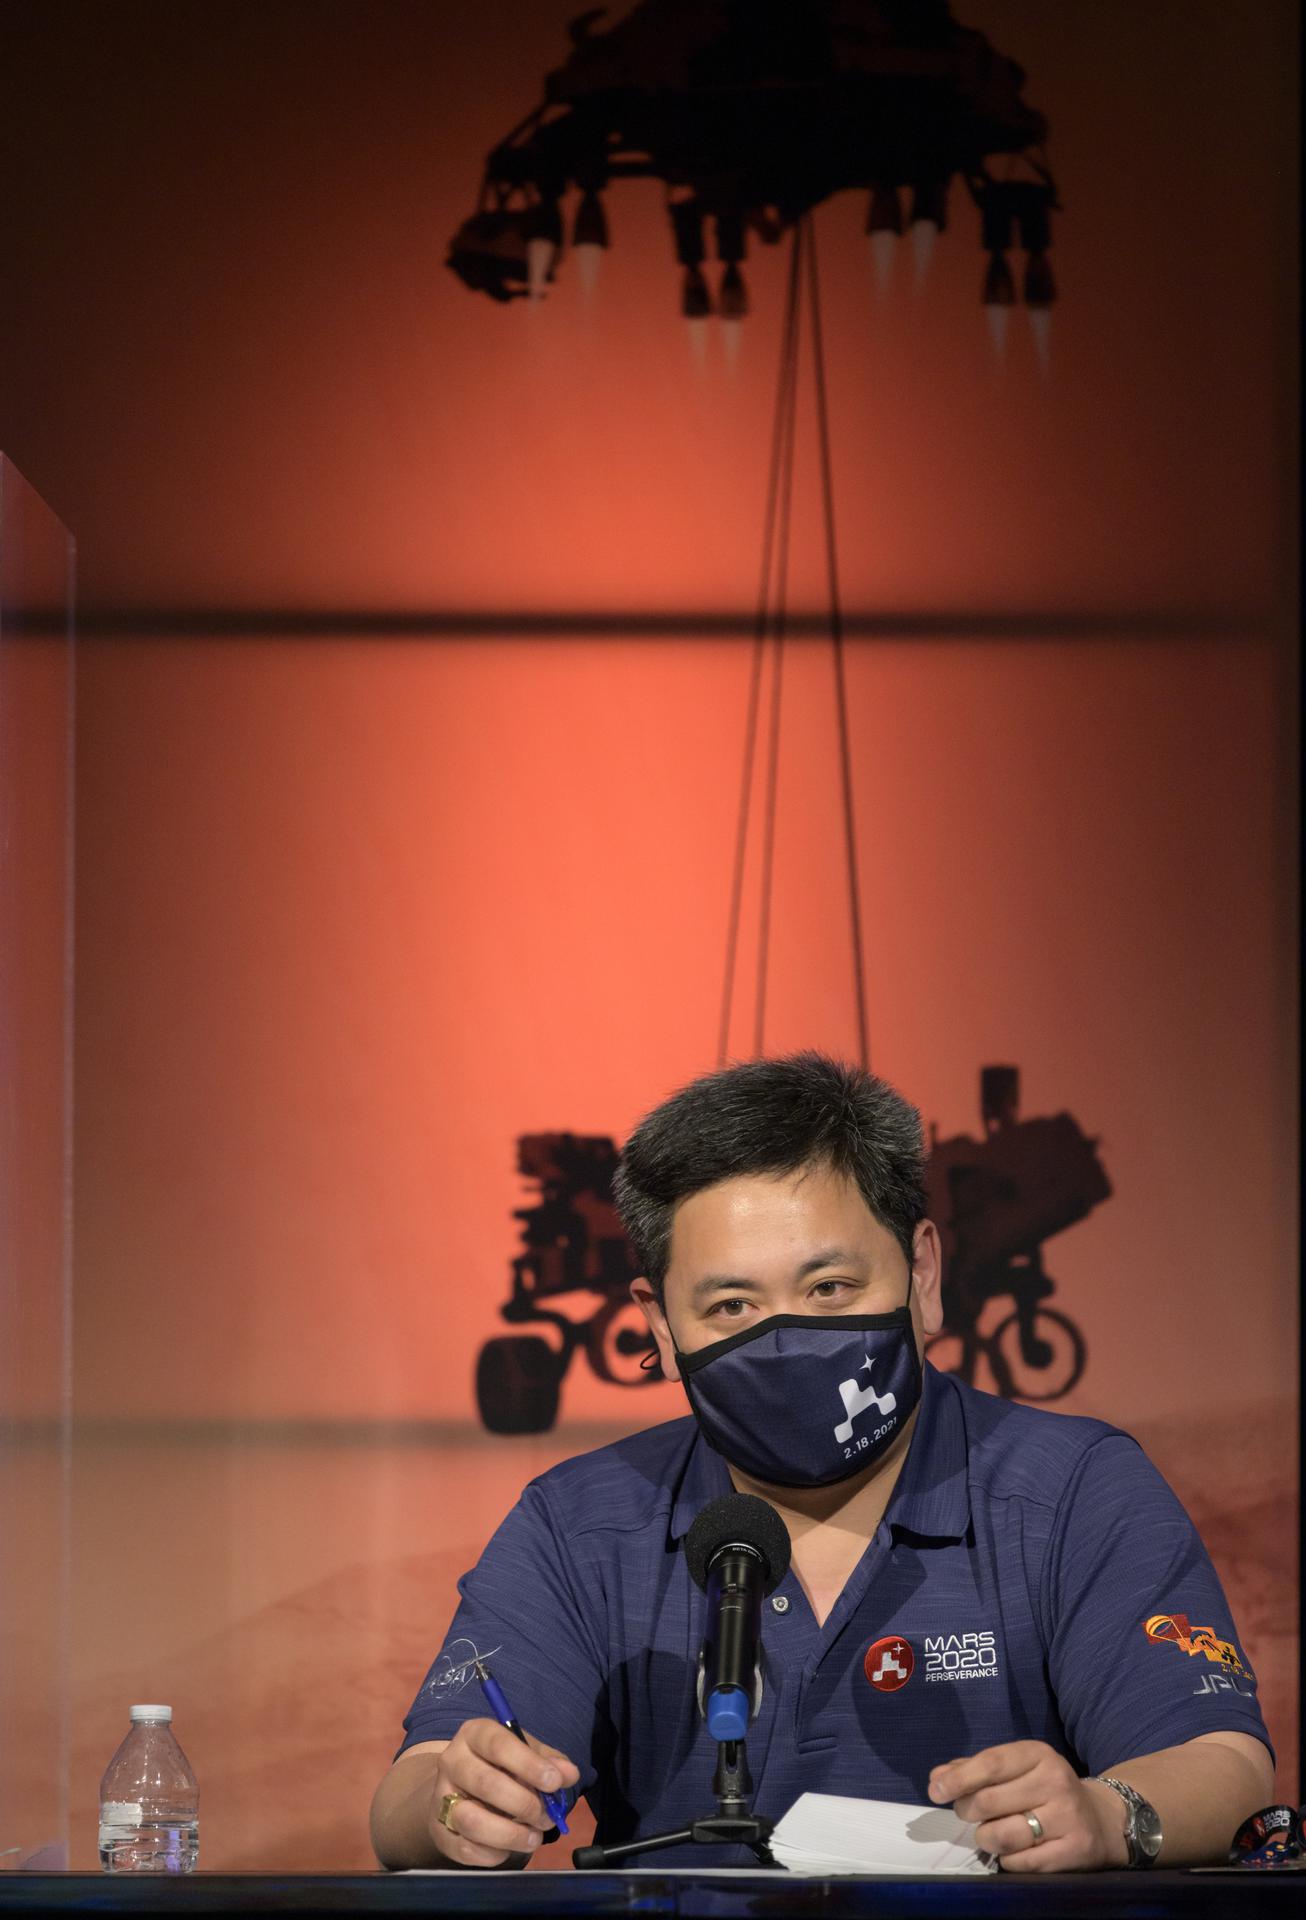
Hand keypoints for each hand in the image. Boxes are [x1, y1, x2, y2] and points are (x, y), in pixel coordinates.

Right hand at [427, 1718, 579, 1867]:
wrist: (458, 1788)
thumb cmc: (499, 1766)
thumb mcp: (524, 1753)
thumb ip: (549, 1761)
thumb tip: (569, 1774)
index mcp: (474, 1734)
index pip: (498, 1744)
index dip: (528, 1764)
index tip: (554, 1782)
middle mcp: (451, 1762)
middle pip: (485, 1783)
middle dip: (523, 1804)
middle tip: (547, 1817)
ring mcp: (441, 1798)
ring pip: (472, 1820)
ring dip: (510, 1834)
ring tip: (533, 1838)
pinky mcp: (440, 1832)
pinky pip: (466, 1849)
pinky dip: (494, 1854)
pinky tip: (510, 1848)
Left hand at [928, 1741, 1127, 1871]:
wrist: (1100, 1821)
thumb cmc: (1045, 1790)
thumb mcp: (1016, 1769)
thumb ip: (974, 1770)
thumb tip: (936, 1779)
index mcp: (1039, 1755)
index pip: (991, 1764)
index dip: (958, 1779)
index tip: (935, 1791)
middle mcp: (1056, 1782)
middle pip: (990, 1801)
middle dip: (967, 1811)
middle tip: (966, 1814)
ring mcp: (1067, 1818)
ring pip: (1003, 1836)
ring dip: (985, 1838)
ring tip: (989, 1833)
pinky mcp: (1074, 1851)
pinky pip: (1021, 1862)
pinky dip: (1007, 1860)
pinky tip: (1013, 1851)